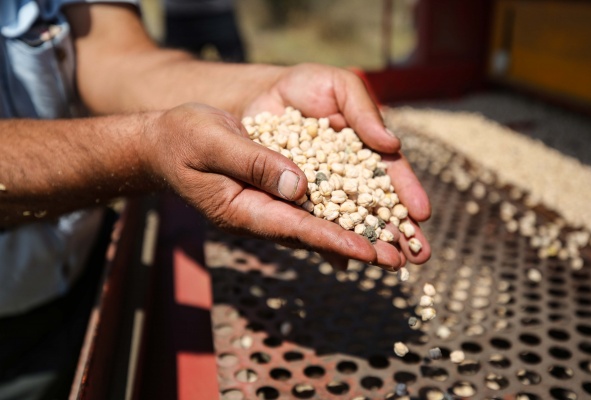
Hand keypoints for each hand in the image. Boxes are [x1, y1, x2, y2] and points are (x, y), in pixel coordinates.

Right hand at [145, 103, 402, 268]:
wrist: (165, 143)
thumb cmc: (181, 139)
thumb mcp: (211, 140)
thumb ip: (253, 162)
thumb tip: (299, 185)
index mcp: (241, 209)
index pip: (294, 228)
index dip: (332, 240)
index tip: (367, 252)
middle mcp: (260, 213)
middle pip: (315, 234)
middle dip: (356, 246)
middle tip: (398, 261)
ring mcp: (267, 206)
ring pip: (318, 222)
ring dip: (356, 232)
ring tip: (394, 246)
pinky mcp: (273, 193)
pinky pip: (312, 205)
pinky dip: (340, 211)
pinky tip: (365, 216)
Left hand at [241, 63, 431, 267]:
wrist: (259, 95)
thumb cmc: (306, 87)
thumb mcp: (341, 87)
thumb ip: (365, 112)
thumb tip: (391, 144)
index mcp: (365, 149)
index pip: (390, 174)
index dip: (407, 193)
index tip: (422, 213)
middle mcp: (349, 175)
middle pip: (377, 206)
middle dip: (399, 231)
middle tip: (420, 256)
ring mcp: (323, 191)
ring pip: (349, 221)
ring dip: (371, 244)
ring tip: (392, 266)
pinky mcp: (295, 201)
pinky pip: (313, 223)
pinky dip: (328, 243)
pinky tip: (343, 264)